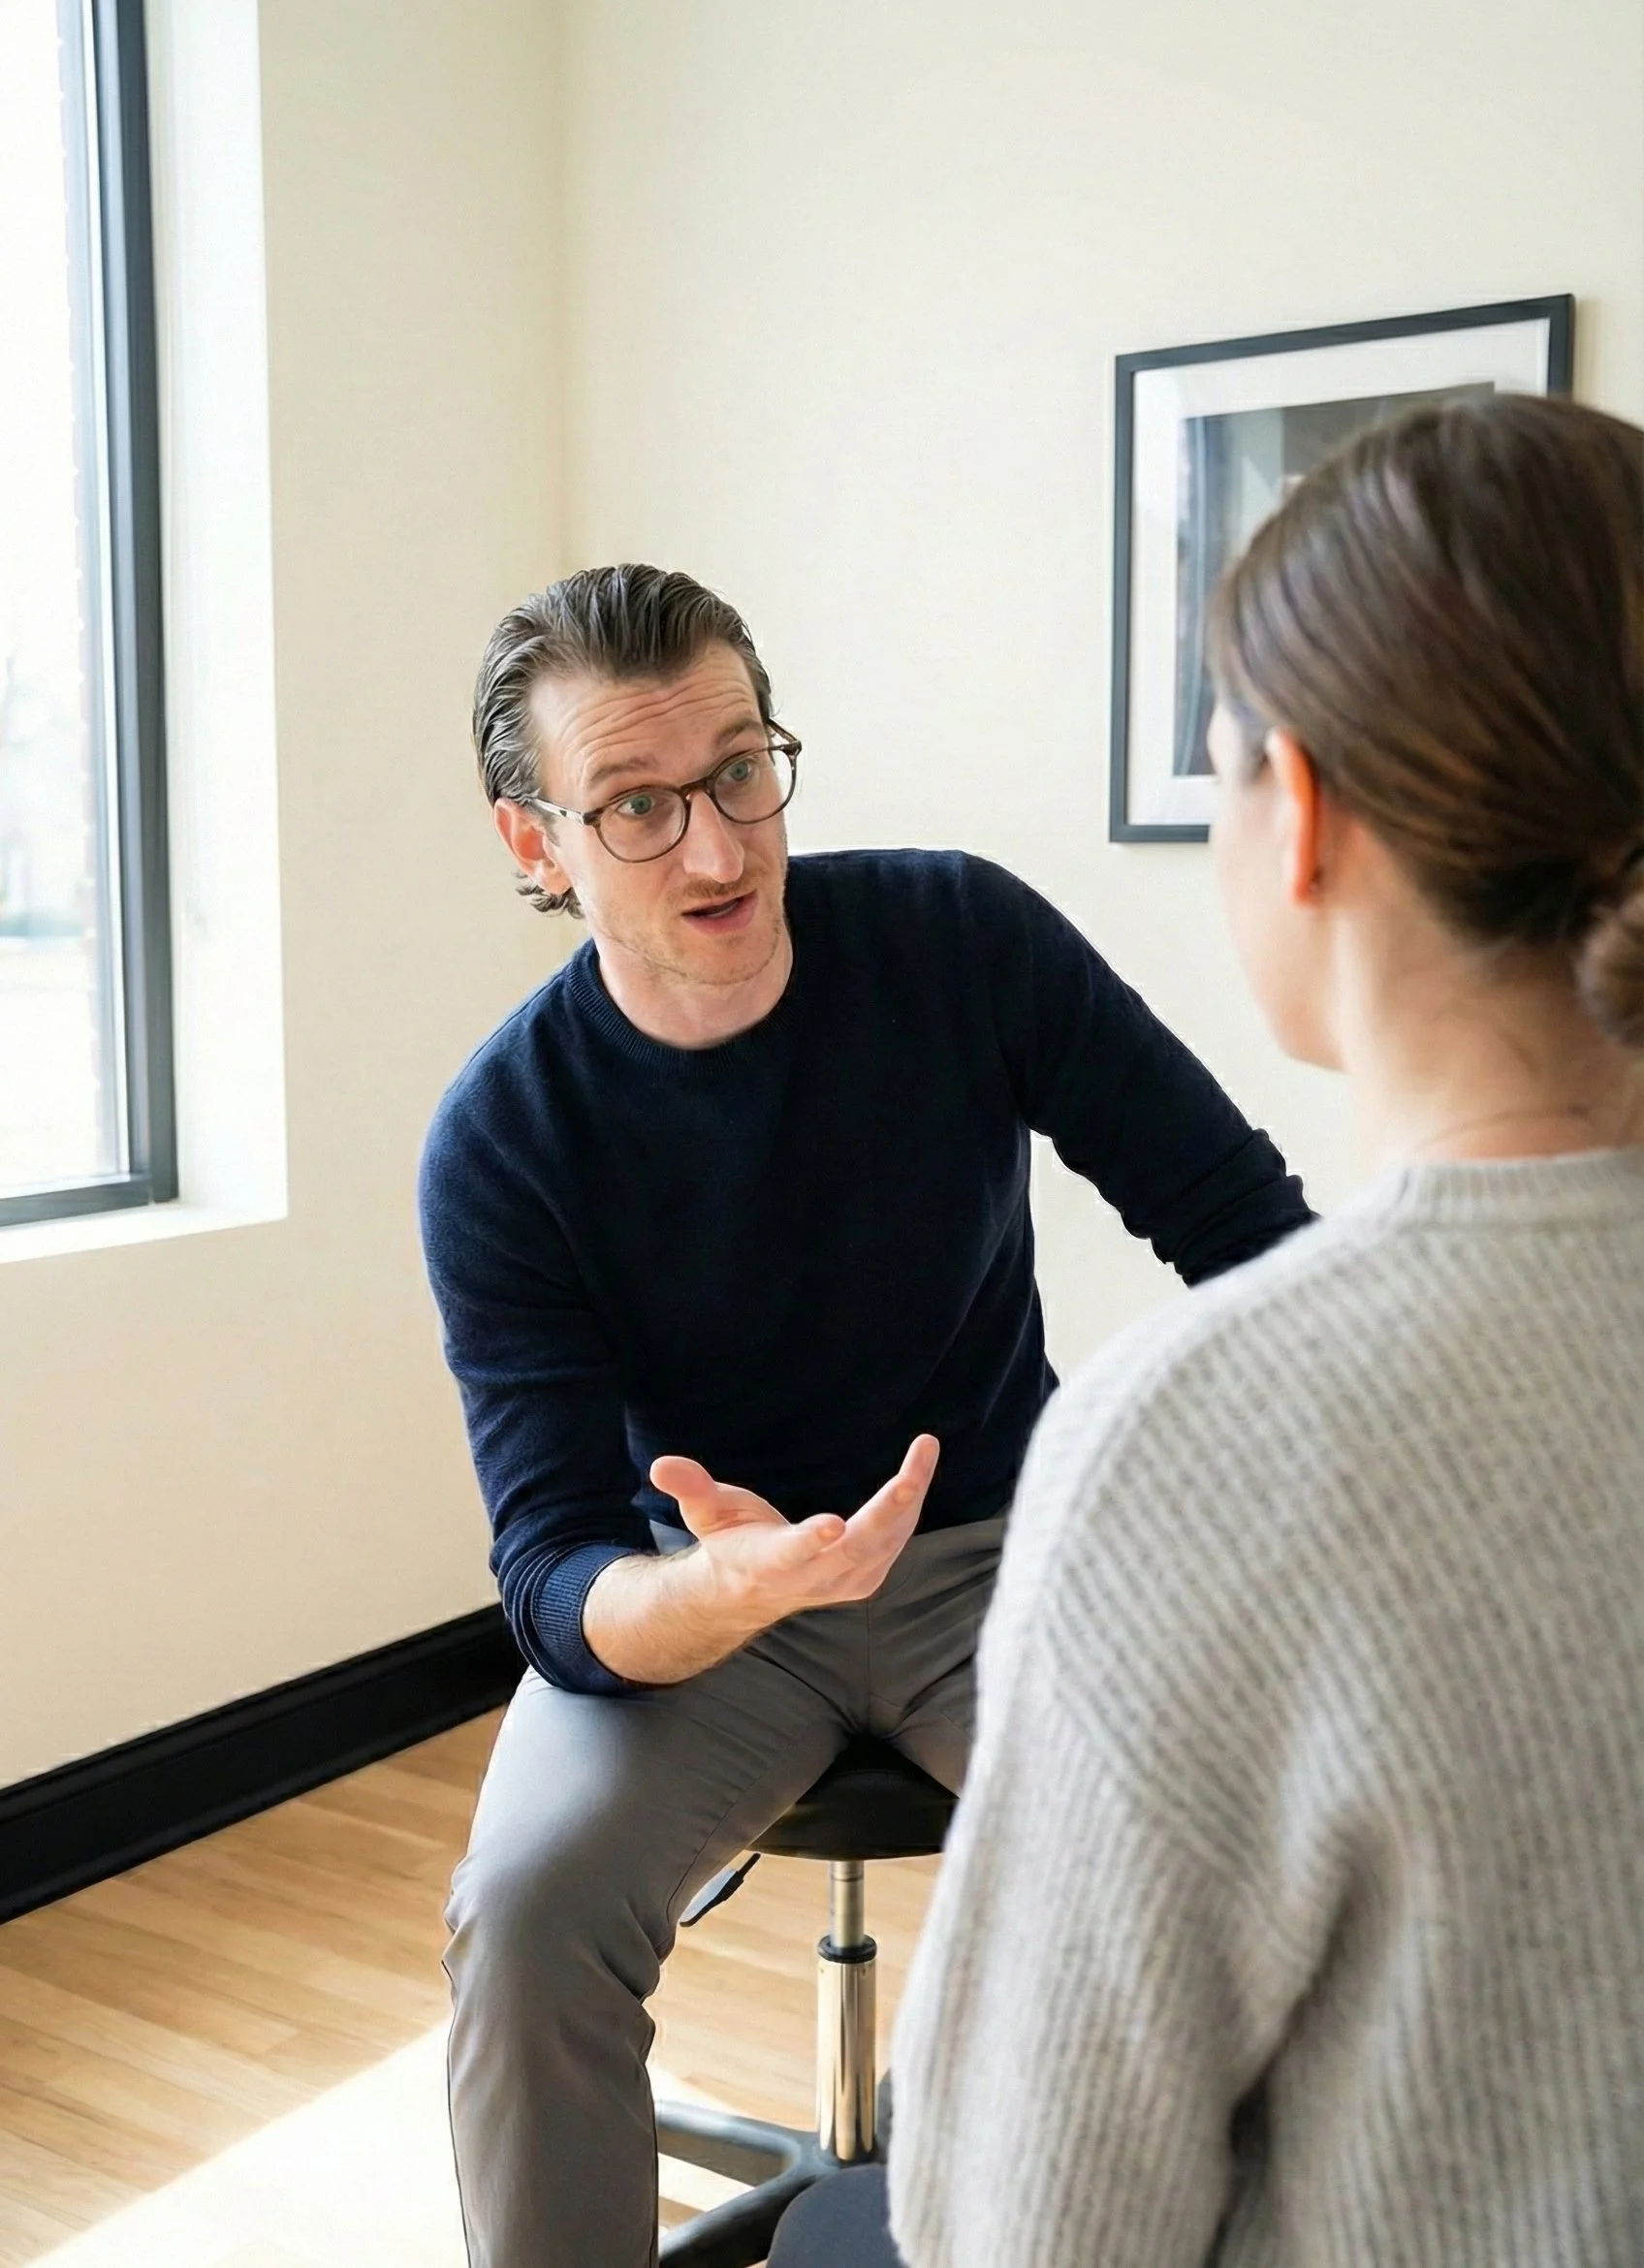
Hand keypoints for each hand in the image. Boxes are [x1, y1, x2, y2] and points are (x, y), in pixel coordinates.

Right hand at [649, 1434, 940, 1637]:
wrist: (751, 1590)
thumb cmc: (730, 1541)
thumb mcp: (704, 1514)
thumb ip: (690, 1488)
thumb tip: (662, 1465)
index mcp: (770, 1563)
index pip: (794, 1553)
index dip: (812, 1541)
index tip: (834, 1524)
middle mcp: (812, 1579)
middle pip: (858, 1547)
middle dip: (889, 1509)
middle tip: (913, 1471)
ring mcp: (844, 1584)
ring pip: (886, 1543)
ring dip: (909, 1500)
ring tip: (925, 1451)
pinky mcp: (866, 1579)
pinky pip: (895, 1542)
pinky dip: (909, 1508)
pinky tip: (918, 1472)